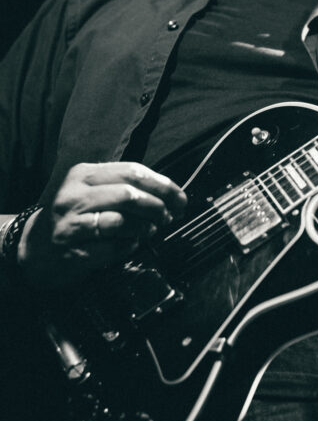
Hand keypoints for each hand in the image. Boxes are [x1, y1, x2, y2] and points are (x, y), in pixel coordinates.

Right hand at [17, 162, 186, 287]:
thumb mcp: (93, 192)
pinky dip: (129, 246)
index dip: (163, 185)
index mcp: (84, 174)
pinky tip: (130, 244)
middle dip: (158, 207)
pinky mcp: (71, 249)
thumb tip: (172, 196)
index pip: (133, 171)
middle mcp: (75, 194)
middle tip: (168, 218)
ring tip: (150, 231)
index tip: (180, 199)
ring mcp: (71, 222)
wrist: (32, 247)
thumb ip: (126, 188)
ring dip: (145, 228)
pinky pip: (112, 246)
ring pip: (122, 220)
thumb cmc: (74, 218)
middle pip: (130, 194)